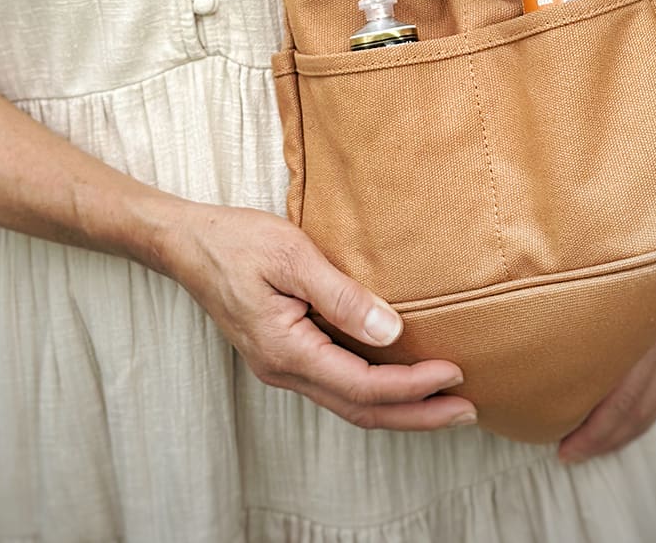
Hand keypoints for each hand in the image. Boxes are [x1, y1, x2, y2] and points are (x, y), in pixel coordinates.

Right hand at [164, 201, 476, 431]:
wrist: (187, 243)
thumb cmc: (237, 241)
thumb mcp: (293, 256)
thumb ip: (341, 296)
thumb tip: (392, 332)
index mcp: (287, 350)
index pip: (363, 386)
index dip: (413, 386)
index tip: (454, 373)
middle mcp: (285, 370)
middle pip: (361, 410)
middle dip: (418, 414)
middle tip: (467, 411)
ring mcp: (281, 366)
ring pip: (349, 404)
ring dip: (399, 407)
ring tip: (445, 402)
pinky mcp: (283, 354)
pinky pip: (336, 385)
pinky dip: (375, 391)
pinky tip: (399, 379)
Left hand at [557, 136, 655, 463]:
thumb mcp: (640, 224)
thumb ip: (606, 252)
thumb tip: (551, 268)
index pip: (633, 392)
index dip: (600, 426)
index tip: (566, 445)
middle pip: (648, 403)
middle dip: (608, 435)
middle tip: (568, 454)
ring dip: (629, 421)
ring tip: (590, 439)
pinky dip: (650, 392)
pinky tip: (627, 396)